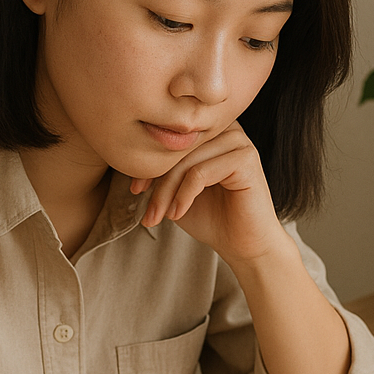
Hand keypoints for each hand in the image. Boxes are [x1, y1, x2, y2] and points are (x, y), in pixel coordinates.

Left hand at [130, 121, 290, 263]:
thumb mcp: (177, 191)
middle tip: (148, 211)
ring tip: (160, 215)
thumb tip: (128, 158)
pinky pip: (201, 172)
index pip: (170, 138)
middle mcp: (226, 129)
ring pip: (186, 161)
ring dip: (166, 192)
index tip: (135, 190)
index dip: (147, 163)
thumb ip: (161, 171)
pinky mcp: (246, 159)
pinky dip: (184, 195)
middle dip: (156, 182)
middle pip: (177, 148)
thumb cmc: (212, 217)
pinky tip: (178, 213)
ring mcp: (238, 141)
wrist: (244, 244)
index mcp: (210, 131)